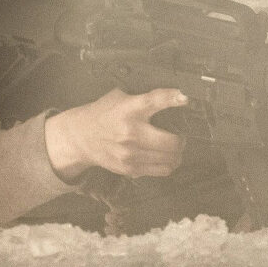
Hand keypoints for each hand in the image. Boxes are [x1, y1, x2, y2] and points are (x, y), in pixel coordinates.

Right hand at [46, 88, 188, 179]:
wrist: (81, 137)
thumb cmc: (104, 113)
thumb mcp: (119, 97)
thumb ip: (142, 97)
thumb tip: (173, 96)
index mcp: (129, 109)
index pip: (154, 101)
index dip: (173, 98)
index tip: (185, 98)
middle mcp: (131, 132)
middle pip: (171, 141)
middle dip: (182, 139)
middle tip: (181, 136)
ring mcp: (130, 153)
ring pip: (170, 159)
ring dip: (178, 154)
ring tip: (175, 148)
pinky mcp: (130, 168)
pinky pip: (161, 170)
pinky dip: (168, 164)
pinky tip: (165, 158)